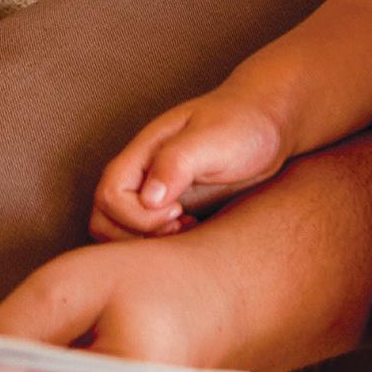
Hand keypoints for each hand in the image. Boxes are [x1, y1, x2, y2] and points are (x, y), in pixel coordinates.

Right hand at [90, 84, 290, 240]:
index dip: (137, 216)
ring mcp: (155, 193)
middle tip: (179, 228)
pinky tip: (195, 232)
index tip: (179, 210)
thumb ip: (176, 163)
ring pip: (118, 231)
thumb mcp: (213, 138)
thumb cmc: (242, 124)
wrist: (268, 124)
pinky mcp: (172, 209)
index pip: (109, 196)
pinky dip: (163, 247)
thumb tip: (148, 198)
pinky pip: (147, 237)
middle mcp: (141, 175)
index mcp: (142, 154)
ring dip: (145, 244)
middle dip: (135, 236)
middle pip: (103, 218)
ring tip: (185, 231)